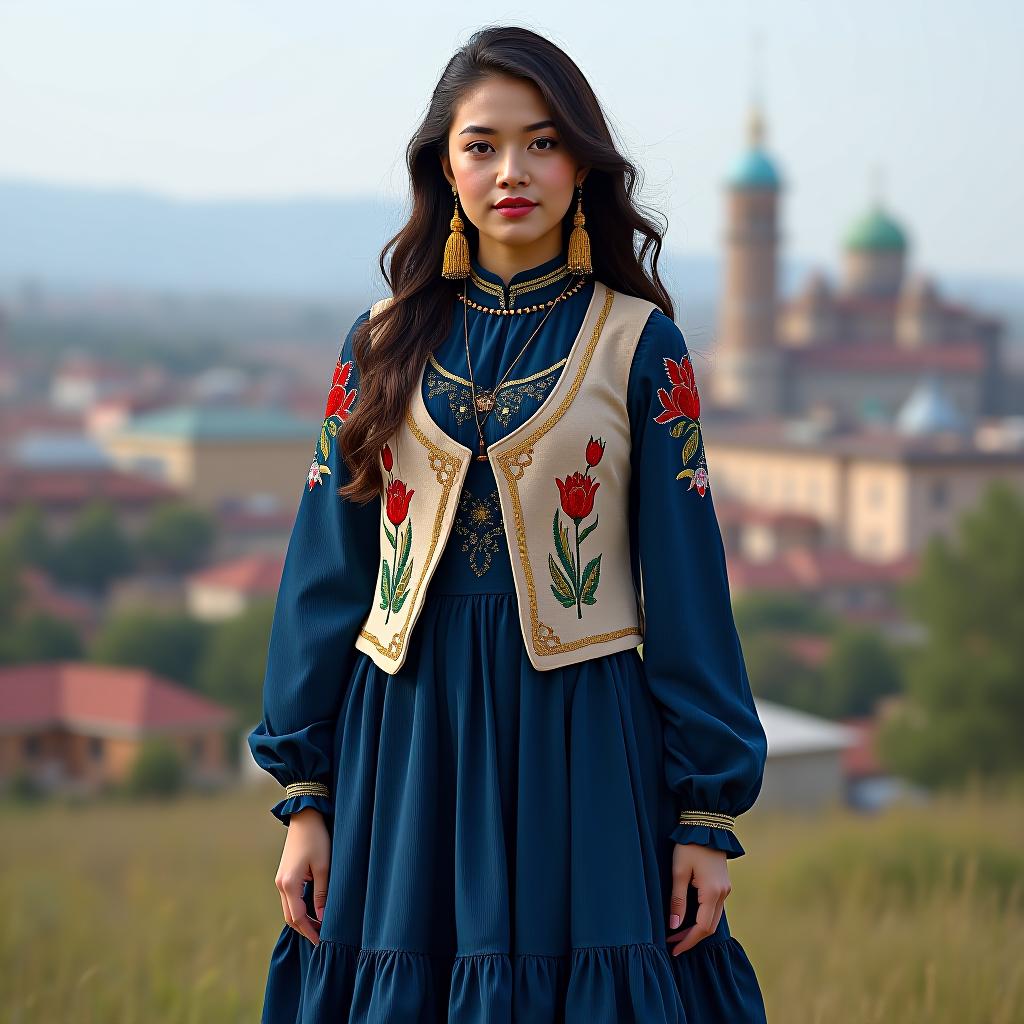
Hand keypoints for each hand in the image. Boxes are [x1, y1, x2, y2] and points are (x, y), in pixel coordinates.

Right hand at [275, 806, 330, 945]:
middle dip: (305, 929)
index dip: (310, 932)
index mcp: (289, 884)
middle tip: (321, 938)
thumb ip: (321, 894)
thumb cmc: (317, 839)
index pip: (297, 918)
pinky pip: (290, 898)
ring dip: (302, 920)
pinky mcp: (284, 875)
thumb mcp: (324, 867)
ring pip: (288, 908)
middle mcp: (280, 884)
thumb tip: (322, 917)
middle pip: (290, 917)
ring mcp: (280, 879)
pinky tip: (312, 911)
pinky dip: (299, 908)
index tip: (322, 942)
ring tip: (319, 927)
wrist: (305, 816)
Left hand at [666, 842, 730, 953]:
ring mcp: (725, 889)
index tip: (674, 950)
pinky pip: (714, 908)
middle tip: (672, 942)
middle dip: (691, 938)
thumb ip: (677, 900)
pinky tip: (689, 917)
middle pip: (710, 927)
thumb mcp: (679, 871)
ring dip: (696, 928)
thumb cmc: (689, 845)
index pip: (702, 928)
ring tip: (676, 932)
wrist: (706, 824)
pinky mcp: (723, 884)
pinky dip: (702, 917)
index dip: (688, 941)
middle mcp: (723, 894)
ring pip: (713, 919)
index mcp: (713, 893)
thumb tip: (674, 926)